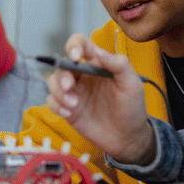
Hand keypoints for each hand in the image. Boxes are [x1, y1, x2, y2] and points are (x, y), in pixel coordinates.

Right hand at [46, 33, 154, 164]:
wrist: (127, 138)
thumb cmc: (132, 108)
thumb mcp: (132, 85)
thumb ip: (120, 66)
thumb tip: (100, 52)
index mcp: (97, 64)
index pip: (80, 45)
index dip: (73, 45)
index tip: (74, 56)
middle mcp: (83, 75)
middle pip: (62, 65)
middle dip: (62, 75)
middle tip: (69, 88)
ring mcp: (74, 92)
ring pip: (53, 82)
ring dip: (58, 92)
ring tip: (73, 105)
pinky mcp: (67, 108)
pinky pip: (51, 101)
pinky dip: (56, 106)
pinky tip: (69, 113)